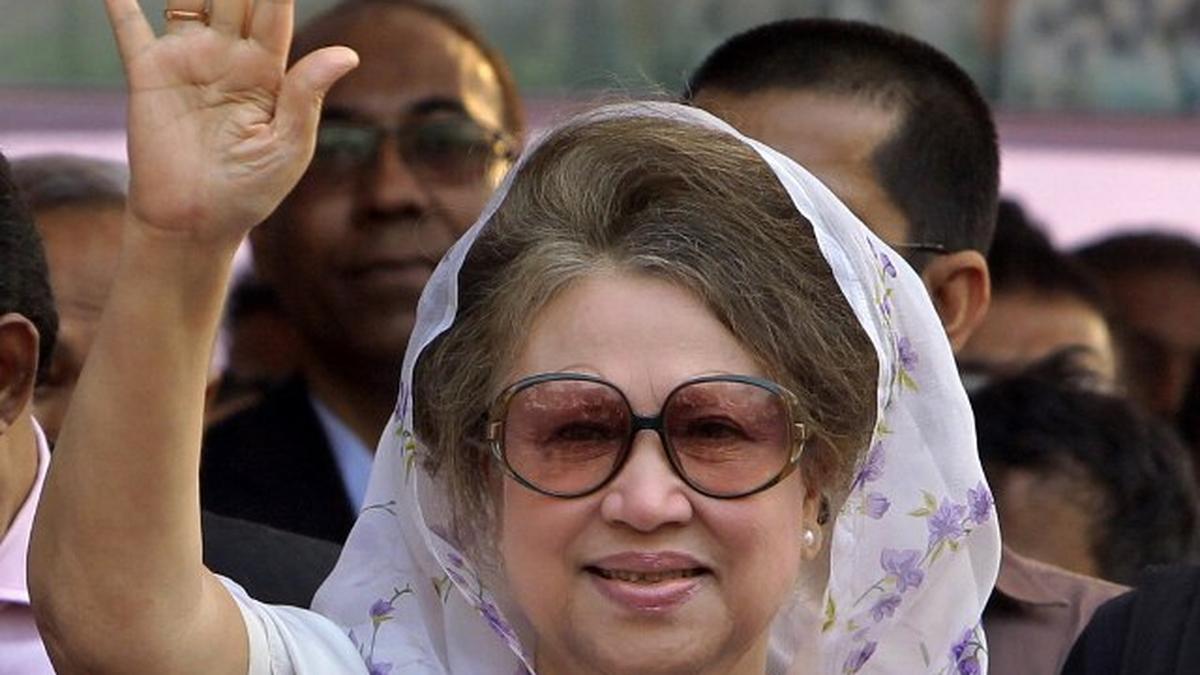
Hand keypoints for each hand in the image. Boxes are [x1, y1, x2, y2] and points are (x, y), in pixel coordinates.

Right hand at [105, 0, 357, 246]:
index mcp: (268, 73)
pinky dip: (120, 1)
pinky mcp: (148, 75)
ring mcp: (187, 62)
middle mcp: (228, 57)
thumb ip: (308, 96)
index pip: (274, 11)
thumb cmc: (250, 191)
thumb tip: (348, 53)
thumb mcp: (288, 147)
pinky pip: (131, 27)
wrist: (195, 224)